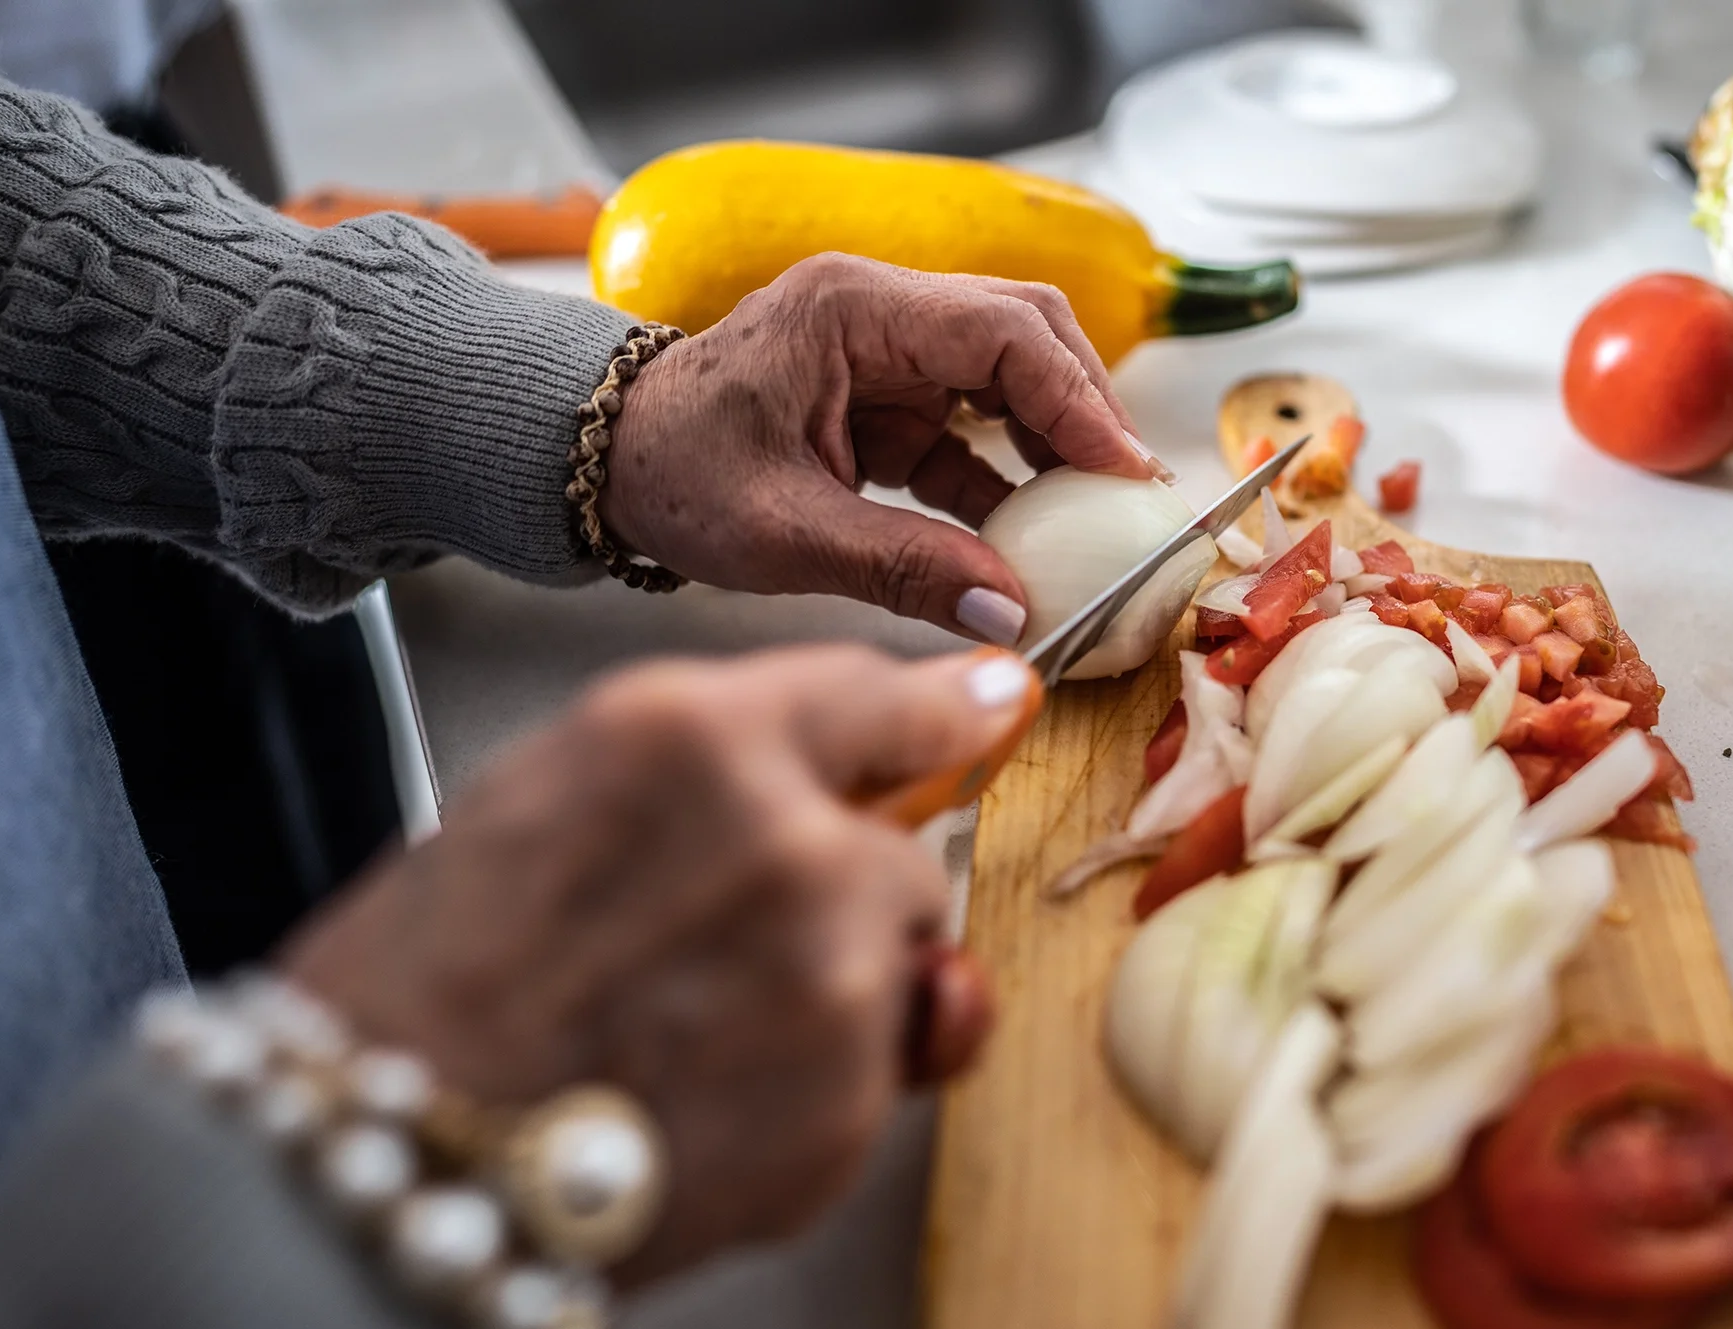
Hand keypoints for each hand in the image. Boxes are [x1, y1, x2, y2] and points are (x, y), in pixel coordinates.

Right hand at [281, 645, 1029, 1282]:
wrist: (387, 1163)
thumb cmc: (420, 993)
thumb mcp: (545, 804)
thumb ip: (714, 779)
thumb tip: (858, 781)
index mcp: (689, 737)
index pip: (876, 695)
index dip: (943, 708)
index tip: (991, 701)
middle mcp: (784, 836)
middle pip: (894, 855)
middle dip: (839, 901)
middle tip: (723, 955)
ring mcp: (831, 969)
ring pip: (894, 966)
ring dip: (829, 996)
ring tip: (688, 1037)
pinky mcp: (849, 1091)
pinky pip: (874, 1069)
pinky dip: (814, 1089)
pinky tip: (702, 1098)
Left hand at [599, 252, 1163, 646]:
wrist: (603, 468)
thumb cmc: (671, 477)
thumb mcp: (783, 533)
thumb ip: (903, 569)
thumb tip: (1011, 612)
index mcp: (851, 312)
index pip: (1005, 332)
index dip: (1079, 401)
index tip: (1125, 473)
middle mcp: (879, 311)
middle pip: (1024, 334)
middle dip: (1084, 411)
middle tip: (1129, 491)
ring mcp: (885, 350)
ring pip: (1008, 377)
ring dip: (1054, 444)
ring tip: (1094, 518)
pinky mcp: (884, 397)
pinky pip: (970, 426)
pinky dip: (1007, 477)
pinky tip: (1031, 536)